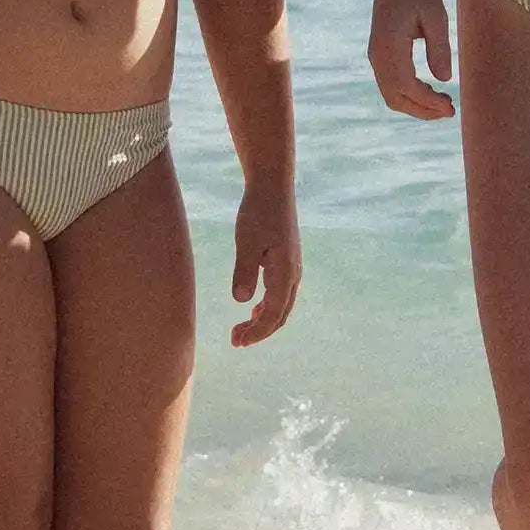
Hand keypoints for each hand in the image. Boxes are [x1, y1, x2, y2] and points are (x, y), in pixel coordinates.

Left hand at [230, 187, 299, 346]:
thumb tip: (241, 301)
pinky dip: (268, 306)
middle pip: (280, 315)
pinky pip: (281, 293)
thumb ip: (245, 271)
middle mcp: (293, 274)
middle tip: (236, 341)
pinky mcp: (287, 261)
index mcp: (285, 273)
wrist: (272, 187)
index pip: (272, 315)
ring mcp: (293, 268)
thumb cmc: (257, 213)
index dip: (256, 332)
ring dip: (263, 320)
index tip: (237, 342)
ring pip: (281, 305)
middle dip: (259, 331)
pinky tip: (253, 308)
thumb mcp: (246, 242)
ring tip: (242, 330)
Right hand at [367, 0, 454, 120]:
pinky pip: (390, 83)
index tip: (451, 108)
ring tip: (443, 102)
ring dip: (415, 104)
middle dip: (421, 110)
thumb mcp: (436, 16)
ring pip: (390, 94)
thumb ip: (440, 48)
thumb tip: (444, 80)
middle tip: (450, 110)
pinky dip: (408, 94)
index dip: (428, 103)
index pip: (406, 86)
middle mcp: (376, 53)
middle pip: (394, 97)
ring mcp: (375, 54)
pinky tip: (429, 90)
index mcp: (388, 45)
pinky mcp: (379, 52)